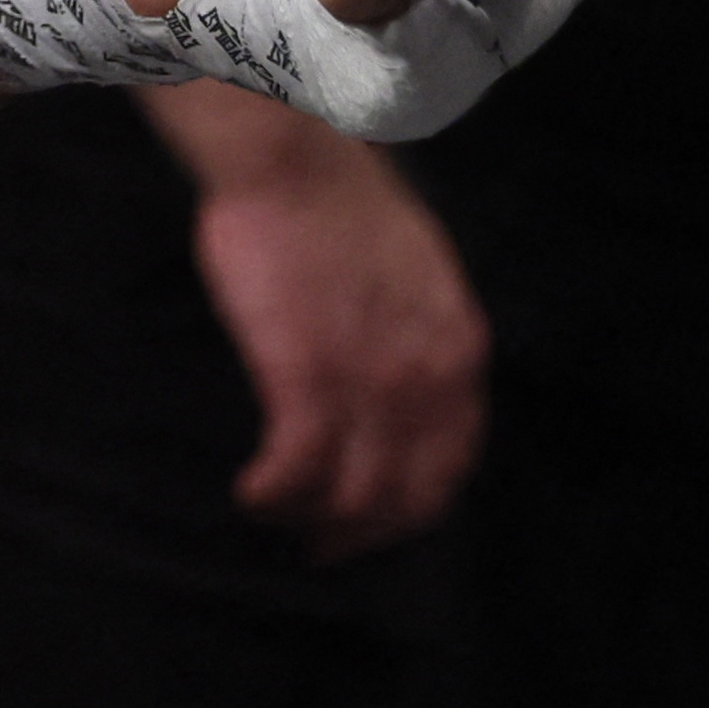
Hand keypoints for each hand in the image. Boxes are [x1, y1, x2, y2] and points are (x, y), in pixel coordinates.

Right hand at [154, 85, 486, 558]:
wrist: (294, 162)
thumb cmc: (339, 199)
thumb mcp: (418, 271)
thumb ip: (421, 332)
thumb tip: (399, 377)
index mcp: (459, 352)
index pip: (451, 463)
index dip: (412, 505)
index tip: (376, 519)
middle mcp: (426, 382)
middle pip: (407, 496)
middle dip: (364, 533)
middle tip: (322, 545)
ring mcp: (367, 385)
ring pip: (354, 496)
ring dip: (313, 523)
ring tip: (276, 518)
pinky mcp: (304, 379)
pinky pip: (296, 469)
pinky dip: (272, 494)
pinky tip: (249, 492)